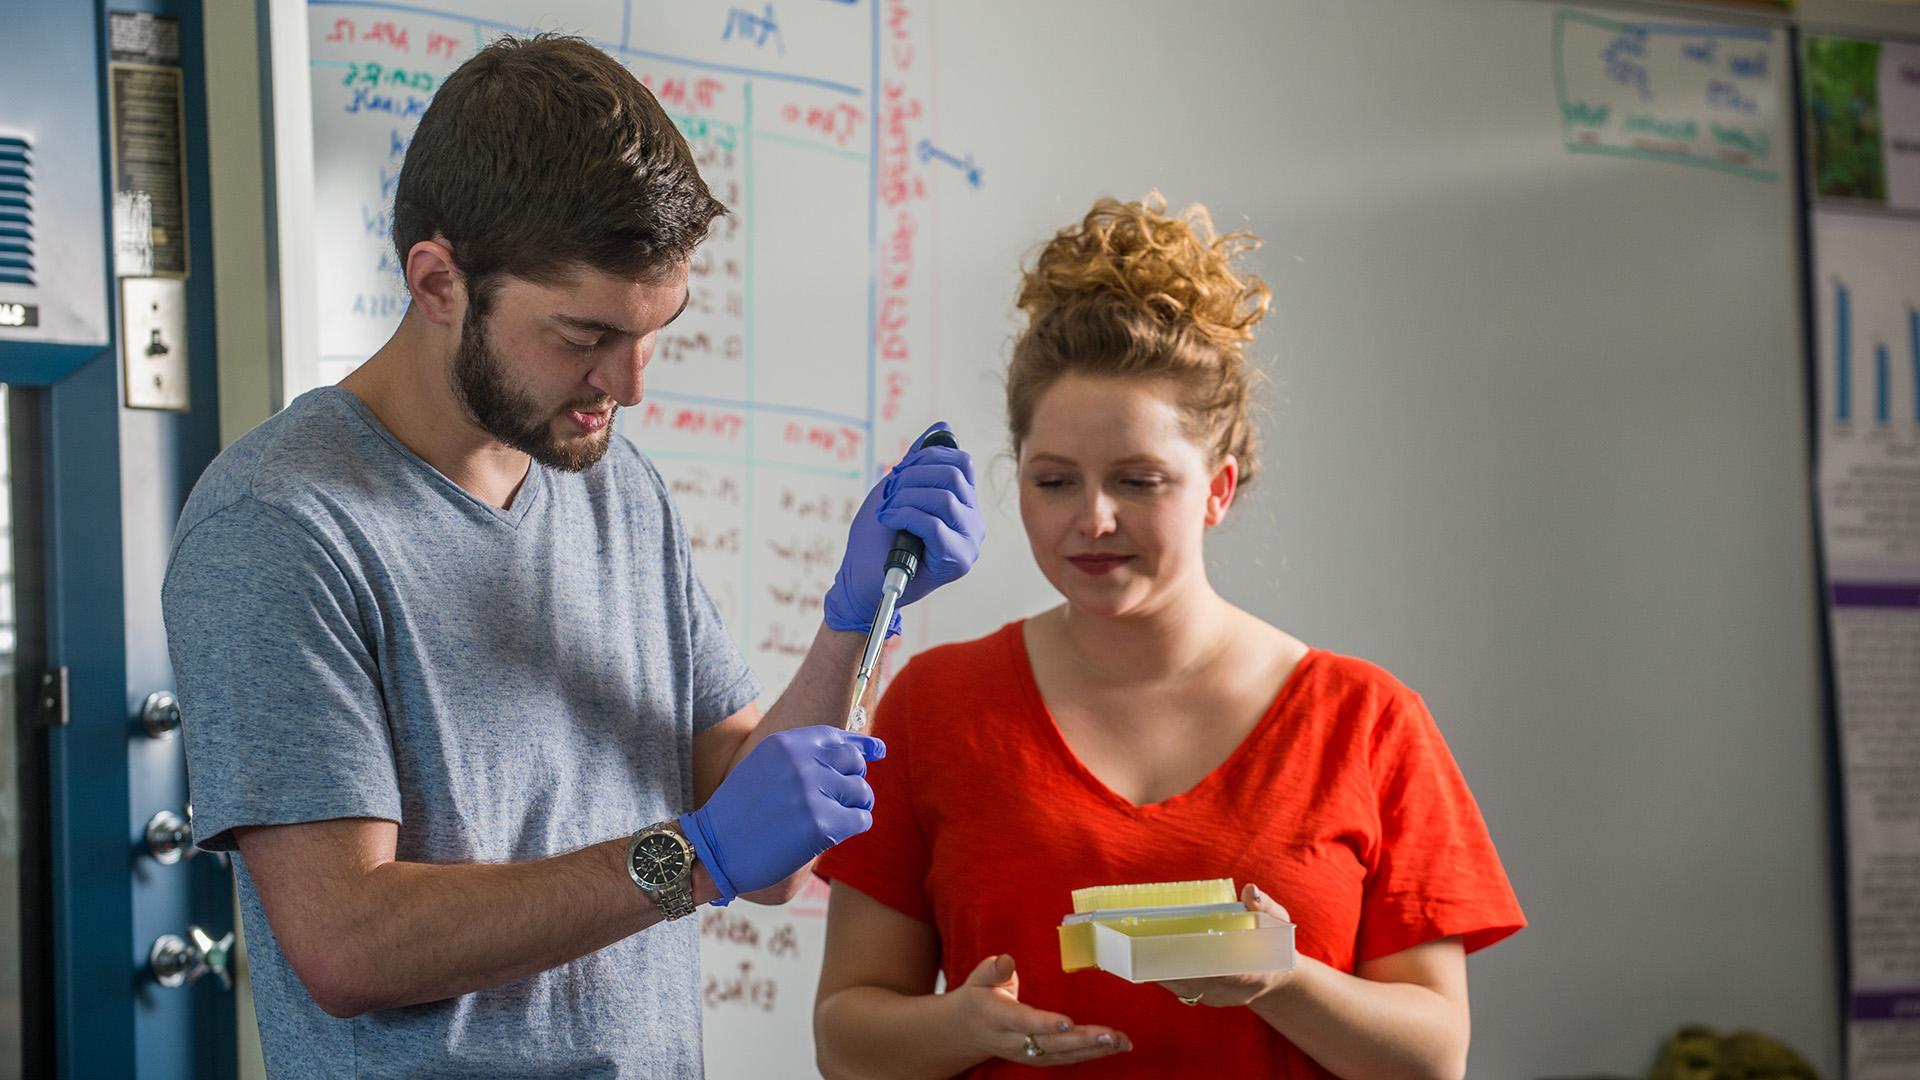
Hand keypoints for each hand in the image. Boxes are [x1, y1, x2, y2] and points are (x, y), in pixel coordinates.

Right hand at [679, 726, 884, 902]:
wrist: (712, 850)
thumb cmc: (740, 813)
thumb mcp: (765, 768)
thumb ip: (804, 757)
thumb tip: (863, 751)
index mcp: (786, 744)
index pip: (837, 737)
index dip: (860, 745)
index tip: (878, 752)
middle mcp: (801, 761)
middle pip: (855, 763)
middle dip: (852, 782)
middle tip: (837, 802)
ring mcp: (811, 792)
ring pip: (862, 793)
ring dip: (853, 808)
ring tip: (829, 821)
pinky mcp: (820, 824)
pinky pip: (861, 820)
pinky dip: (852, 828)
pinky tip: (830, 835)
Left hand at [822, 421, 983, 635]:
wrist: (861, 581)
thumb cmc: (876, 538)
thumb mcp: (896, 489)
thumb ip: (920, 461)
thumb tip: (942, 427)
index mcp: (962, 504)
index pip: (961, 462)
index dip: (926, 458)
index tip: (899, 473)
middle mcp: (972, 522)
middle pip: (953, 476)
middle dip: (912, 477)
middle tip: (889, 495)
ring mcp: (969, 542)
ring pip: (944, 498)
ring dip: (905, 499)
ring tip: (887, 512)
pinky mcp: (958, 561)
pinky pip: (934, 524)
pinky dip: (904, 516)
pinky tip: (889, 522)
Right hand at [952, 953, 1130, 1066]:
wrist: (967, 1030)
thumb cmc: (978, 997)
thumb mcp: (978, 978)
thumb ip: (993, 969)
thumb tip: (1007, 960)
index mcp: (998, 1018)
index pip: (1023, 1021)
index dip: (1045, 1023)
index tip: (1067, 1023)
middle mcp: (1014, 1041)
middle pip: (1050, 1044)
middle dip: (1082, 1041)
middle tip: (1110, 1035)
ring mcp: (1028, 1053)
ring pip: (1063, 1055)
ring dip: (1094, 1049)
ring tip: (1121, 1041)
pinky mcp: (1040, 1058)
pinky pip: (1068, 1059)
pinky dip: (1093, 1054)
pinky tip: (1115, 1047)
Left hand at [1157, 884, 1296, 1007]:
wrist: (1275, 975)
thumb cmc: (1275, 943)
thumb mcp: (1278, 923)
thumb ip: (1266, 907)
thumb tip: (1250, 890)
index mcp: (1256, 975)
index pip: (1228, 974)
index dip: (1204, 962)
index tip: (1181, 946)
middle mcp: (1234, 992)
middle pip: (1197, 980)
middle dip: (1172, 961)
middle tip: (1148, 939)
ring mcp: (1218, 998)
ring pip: (1183, 986)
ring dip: (1161, 967)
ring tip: (1139, 944)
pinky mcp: (1205, 999)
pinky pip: (1180, 987)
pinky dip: (1163, 971)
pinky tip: (1145, 953)